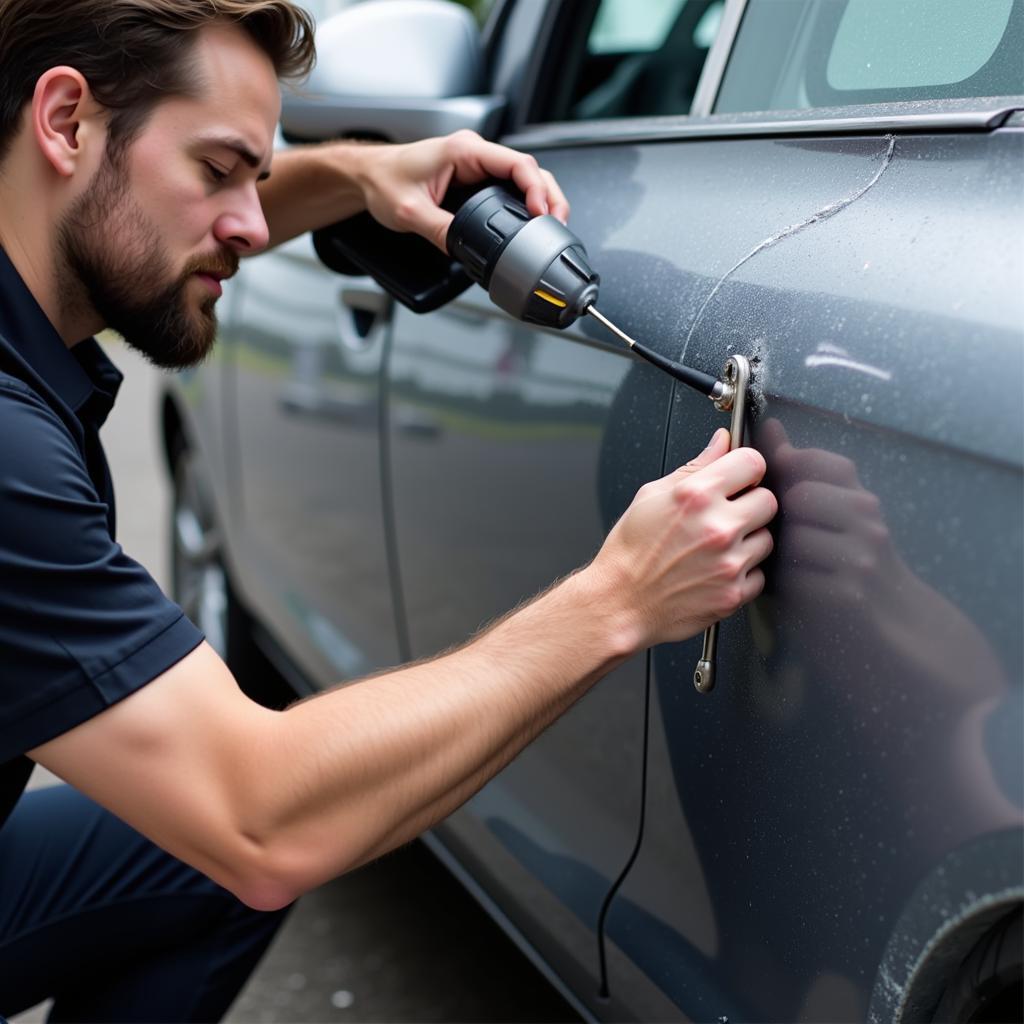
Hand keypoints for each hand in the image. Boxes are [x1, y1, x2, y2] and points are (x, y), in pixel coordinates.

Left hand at [354, 130, 569, 251]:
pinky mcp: (474, 178)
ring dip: (540, 200)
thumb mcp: (410, 213)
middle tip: (556, 225)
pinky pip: (508, 187)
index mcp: (464, 151)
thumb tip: (466, 250)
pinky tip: (529, 222)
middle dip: (549, 197)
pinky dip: (523, 204)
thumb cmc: (384, 180)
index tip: (542, 213)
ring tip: (549, 227)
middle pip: (529, 170)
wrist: (367, 176)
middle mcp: (474, 153)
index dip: (536, 189)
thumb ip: (440, 231)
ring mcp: (476, 165)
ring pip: (522, 178)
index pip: (516, 163)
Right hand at [592, 428, 776, 648]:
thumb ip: (695, 466)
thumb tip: (721, 442)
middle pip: (768, 500)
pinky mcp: (734, 593)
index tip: (740, 476)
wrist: (620, 601)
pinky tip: (716, 570)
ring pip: (767, 538)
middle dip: (750, 503)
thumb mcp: (652, 496)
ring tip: (716, 546)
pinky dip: (743, 573)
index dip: (746, 468)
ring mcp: (729, 562)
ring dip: (748, 540)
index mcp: (696, 496)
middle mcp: (717, 527)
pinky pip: (759, 574)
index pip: (752, 462)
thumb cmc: (630, 551)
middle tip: (726, 514)